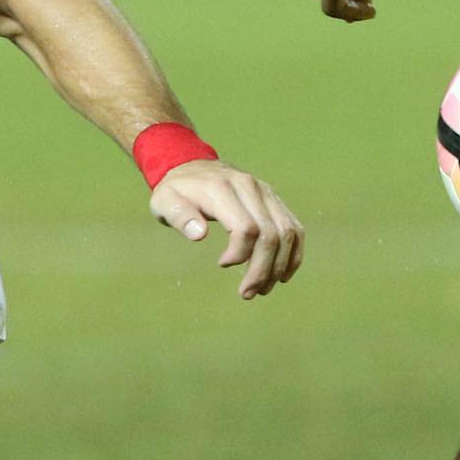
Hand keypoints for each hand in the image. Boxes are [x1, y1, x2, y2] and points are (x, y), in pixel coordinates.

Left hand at [150, 159, 304, 298]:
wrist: (191, 166)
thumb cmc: (177, 191)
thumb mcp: (165, 202)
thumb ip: (180, 216)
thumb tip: (199, 234)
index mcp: (222, 189)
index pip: (245, 227)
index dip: (239, 254)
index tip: (222, 264)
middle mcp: (250, 187)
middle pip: (271, 234)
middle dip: (262, 270)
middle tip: (247, 293)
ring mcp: (266, 192)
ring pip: (287, 233)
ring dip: (279, 266)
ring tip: (263, 289)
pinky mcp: (274, 200)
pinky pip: (294, 228)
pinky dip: (293, 254)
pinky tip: (282, 275)